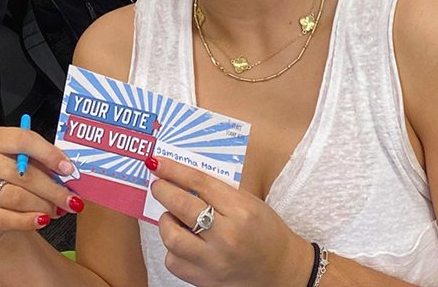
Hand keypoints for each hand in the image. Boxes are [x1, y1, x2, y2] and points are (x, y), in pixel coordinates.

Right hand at [0, 126, 81, 250]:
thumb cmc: (6, 183)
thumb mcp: (21, 165)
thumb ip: (41, 164)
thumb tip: (68, 173)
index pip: (23, 140)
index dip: (49, 154)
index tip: (68, 170)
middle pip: (23, 173)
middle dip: (53, 189)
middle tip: (72, 200)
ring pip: (17, 197)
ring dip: (43, 206)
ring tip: (57, 211)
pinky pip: (4, 218)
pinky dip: (28, 221)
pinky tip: (42, 221)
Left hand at [150, 157, 312, 286]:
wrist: (281, 271)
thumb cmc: (266, 233)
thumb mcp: (249, 203)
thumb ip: (217, 191)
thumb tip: (181, 176)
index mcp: (241, 211)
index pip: (199, 183)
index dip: (174, 170)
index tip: (157, 162)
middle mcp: (226, 237)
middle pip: (181, 206)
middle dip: (163, 191)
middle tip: (158, 185)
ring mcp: (214, 262)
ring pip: (171, 237)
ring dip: (166, 222)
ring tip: (174, 217)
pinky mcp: (205, 281)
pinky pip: (173, 262)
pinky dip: (173, 249)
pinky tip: (185, 242)